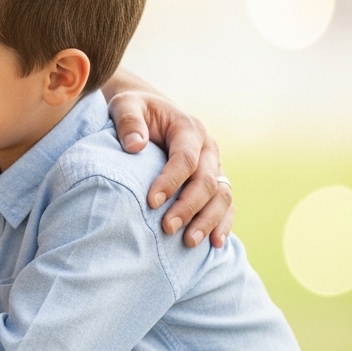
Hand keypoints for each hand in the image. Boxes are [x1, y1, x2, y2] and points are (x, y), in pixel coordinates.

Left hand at [107, 90, 233, 247]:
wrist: (150, 112)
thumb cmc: (135, 110)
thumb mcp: (126, 105)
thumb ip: (129, 122)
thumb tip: (134, 146)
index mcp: (188, 128)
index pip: (185, 158)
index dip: (170, 181)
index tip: (151, 202)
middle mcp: (208, 148)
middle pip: (206, 181)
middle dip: (188, 207)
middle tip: (167, 228)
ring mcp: (214, 166)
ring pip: (221, 196)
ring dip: (208, 220)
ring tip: (189, 242)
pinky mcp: (214, 181)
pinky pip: (225, 204)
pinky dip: (222, 223)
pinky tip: (214, 244)